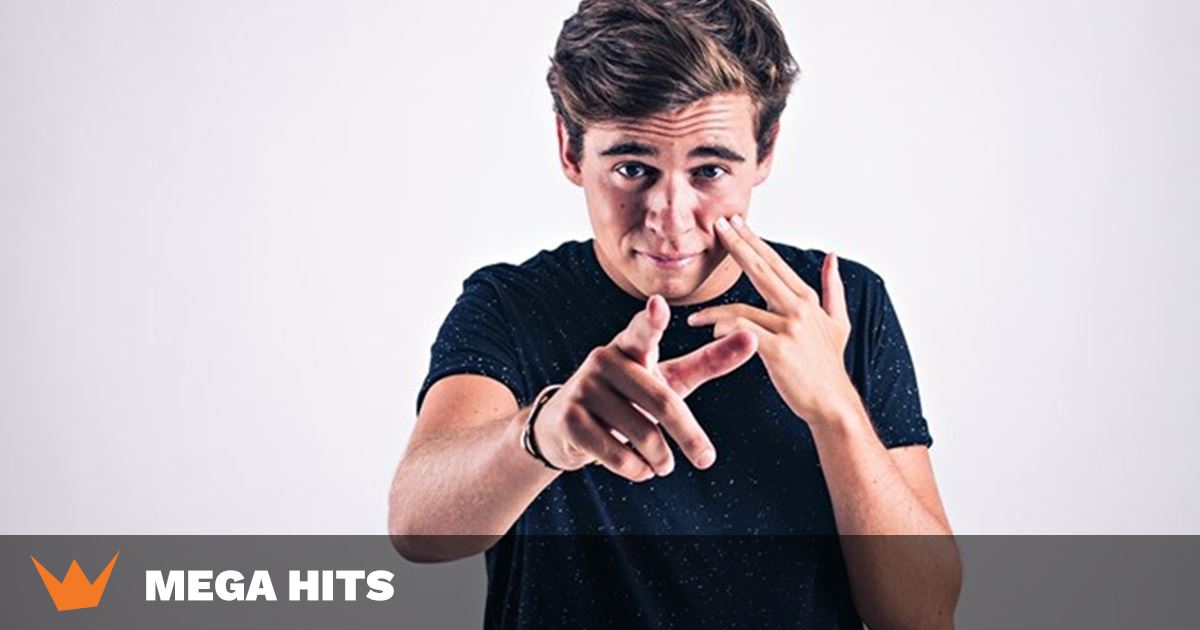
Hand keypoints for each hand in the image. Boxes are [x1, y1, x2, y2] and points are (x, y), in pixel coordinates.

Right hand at [534, 294, 757, 480]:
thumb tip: (754, 338)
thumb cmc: (631, 396)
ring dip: (661, 459)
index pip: (644, 331)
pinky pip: (617, 454)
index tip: (659, 305)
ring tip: (664, 465)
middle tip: (706, 459)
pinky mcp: (570, 419)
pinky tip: (641, 469)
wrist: (566, 425)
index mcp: (630, 345)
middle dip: (689, 436)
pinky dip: (638, 470)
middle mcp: (603, 359)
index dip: (652, 320)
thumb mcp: (669, 378)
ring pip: (642, 434)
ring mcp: (584, 388)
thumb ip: (709, 360)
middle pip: (662, 402)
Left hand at [687, 214, 861, 425]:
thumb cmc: (829, 365)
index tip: (735, 223)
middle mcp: (799, 308)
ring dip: (713, 311)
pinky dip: (723, 329)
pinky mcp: (779, 351)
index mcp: (808, 299)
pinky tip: (710, 333)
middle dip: (737, 245)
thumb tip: (832, 256)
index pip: (774, 262)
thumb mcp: (839, 322)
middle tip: (717, 227)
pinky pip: (742, 332)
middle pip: (760, 269)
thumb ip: (832, 288)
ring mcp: (790, 328)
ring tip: (695, 317)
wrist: (834, 403)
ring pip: (742, 307)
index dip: (753, 241)